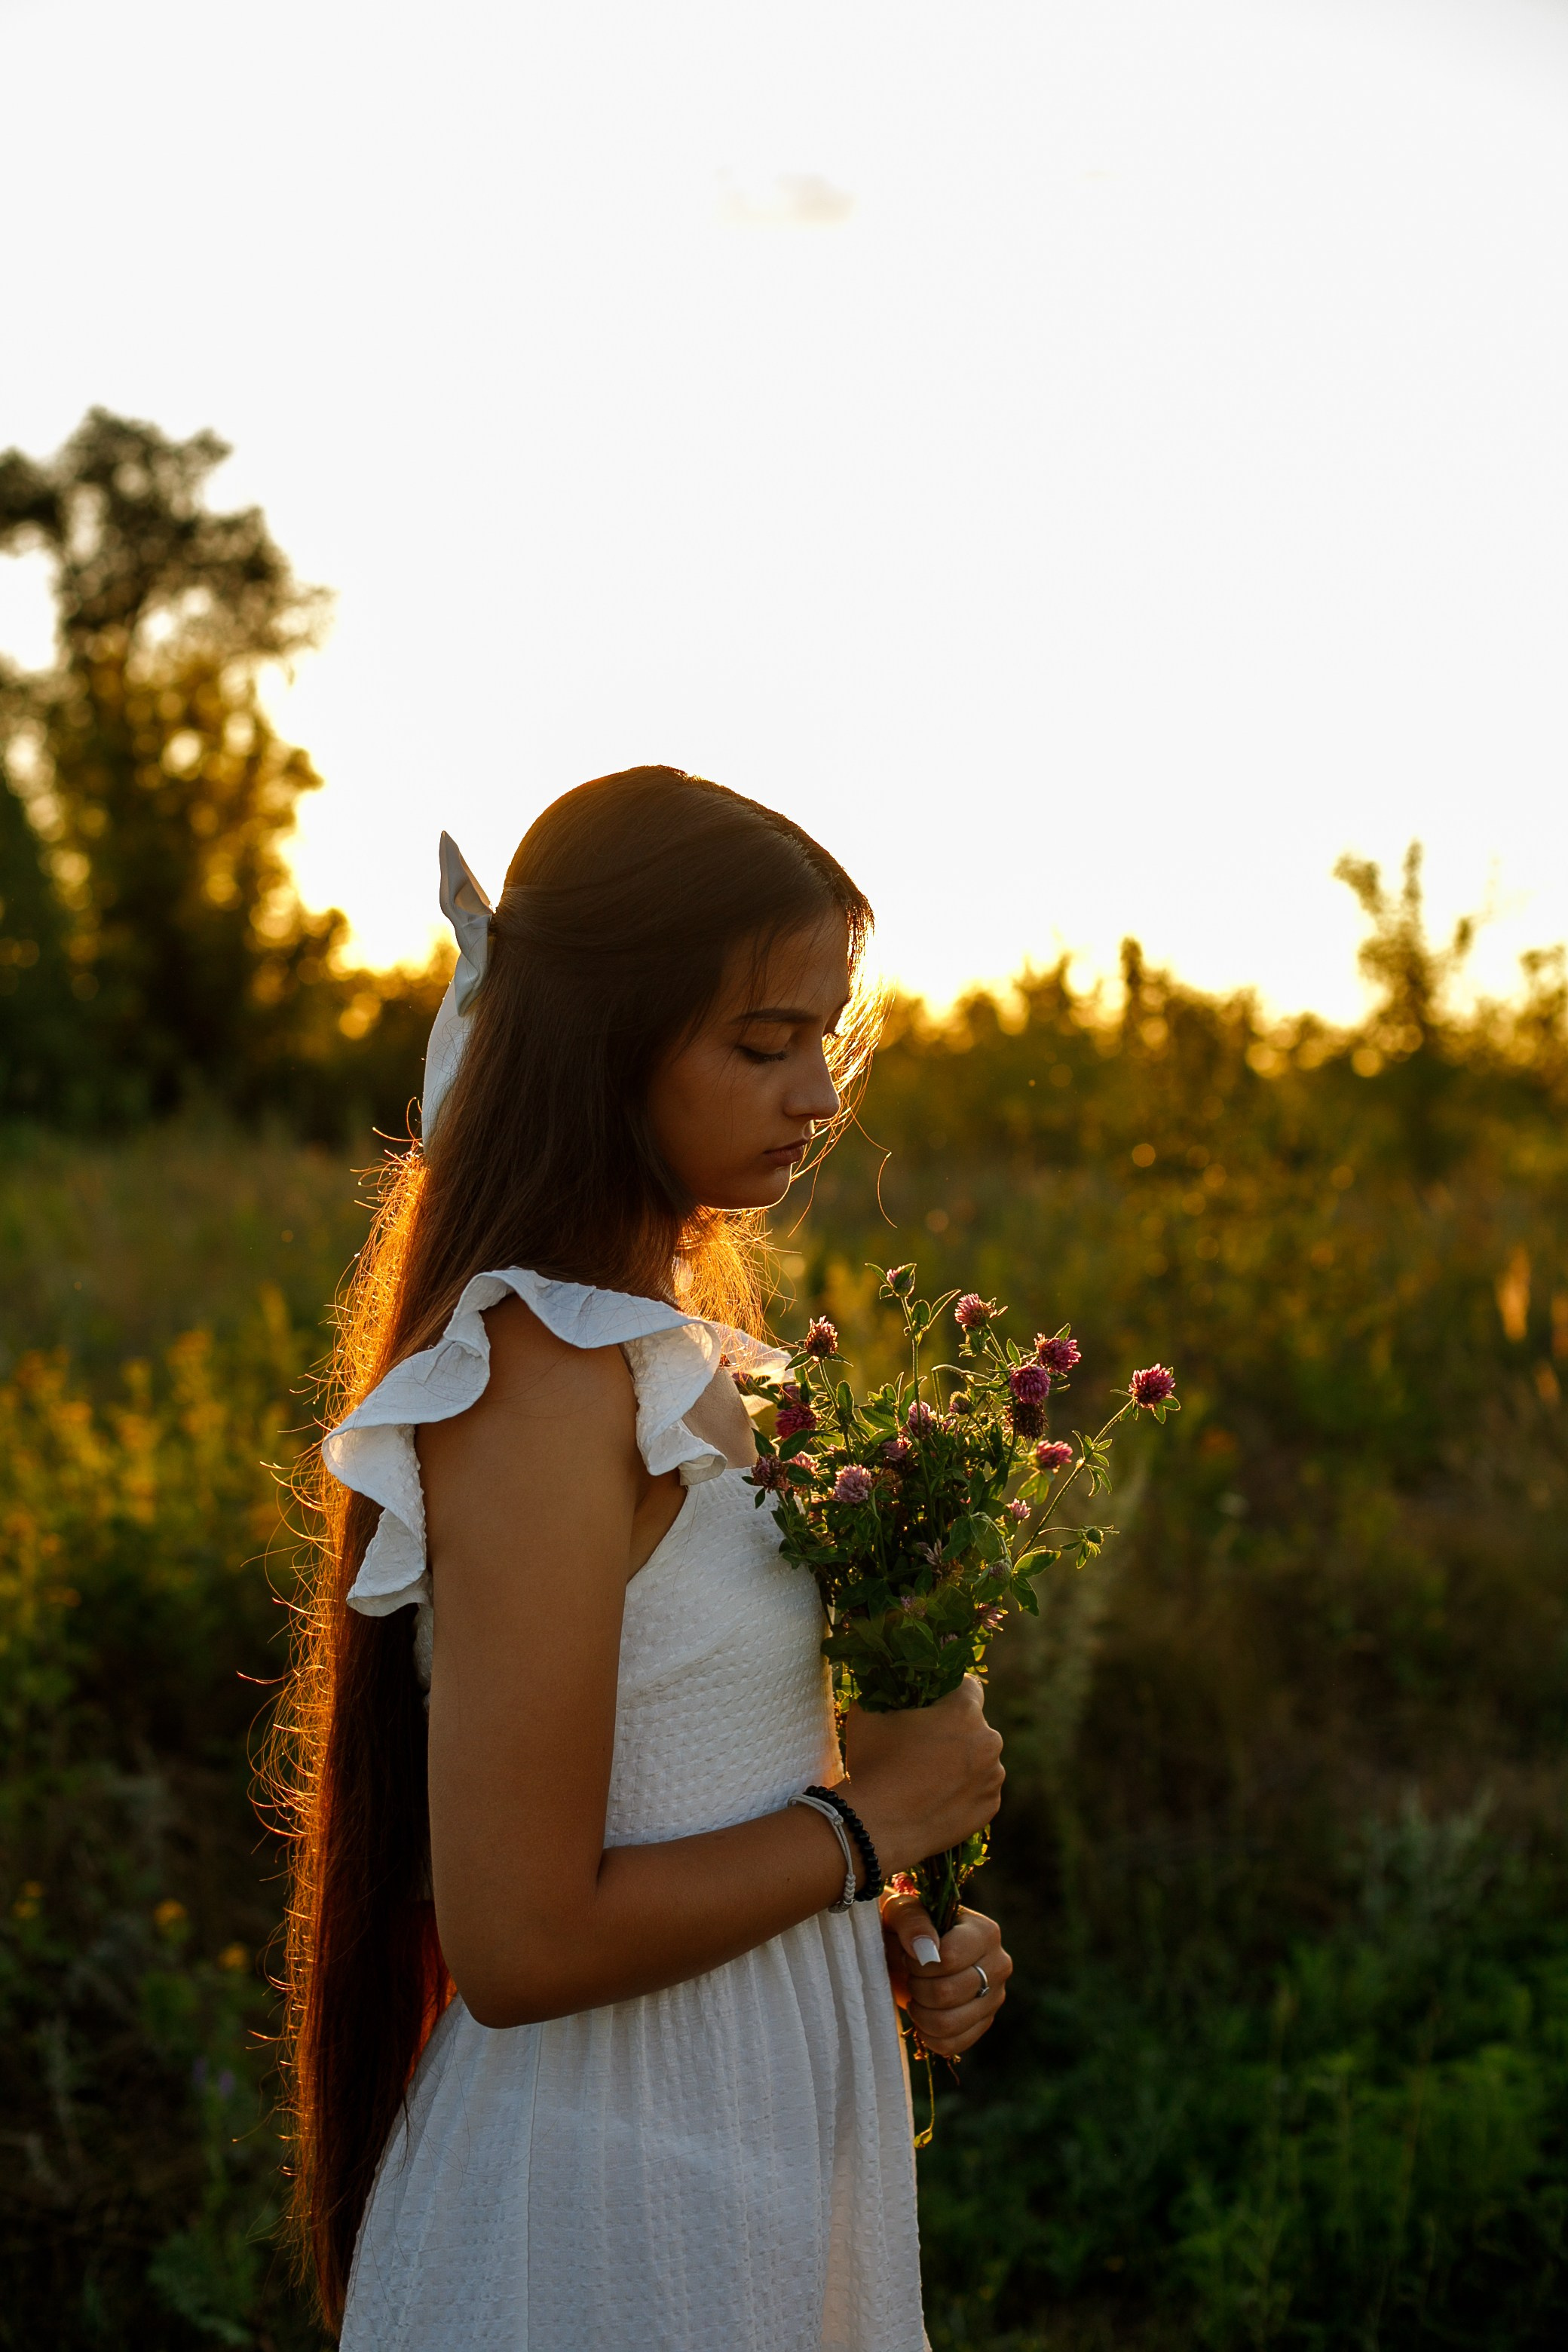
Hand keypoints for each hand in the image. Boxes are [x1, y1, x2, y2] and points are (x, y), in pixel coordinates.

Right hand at [838, 1676, 1003, 1877]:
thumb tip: (882, 1684)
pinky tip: (936, 1798)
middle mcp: (989, 1741)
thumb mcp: (867, 1712)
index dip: (947, 1691)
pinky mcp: (990, 1808)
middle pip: (974, 1725)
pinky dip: (964, 1790)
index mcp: (964, 1712)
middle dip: (953, 1729)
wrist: (875, 1826)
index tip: (931, 1704)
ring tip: (928, 1776)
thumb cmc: (871, 1763)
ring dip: (961, 1760)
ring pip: (980, 1758)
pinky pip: (980, 1789)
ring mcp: (992, 1778)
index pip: (968, 1686)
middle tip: (923, 1744)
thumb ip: (883, 1692)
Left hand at [881, 1894, 1011, 2057]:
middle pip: (949, 1992)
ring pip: (949, 2023)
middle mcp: (999, 1965)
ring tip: (915, 1995)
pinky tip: (922, 2015)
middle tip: (910, 1975)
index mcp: (985, 1932)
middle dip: (917, 1986)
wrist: (912, 1952)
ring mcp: (994, 1998)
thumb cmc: (908, 1927)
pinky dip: (927, 2035)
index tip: (909, 1954)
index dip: (919, 1963)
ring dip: (920, 2012)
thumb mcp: (902, 1910)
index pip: (950, 1958)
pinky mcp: (983, 2024)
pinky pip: (951, 2044)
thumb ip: (911, 1920)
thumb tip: (926, 1949)